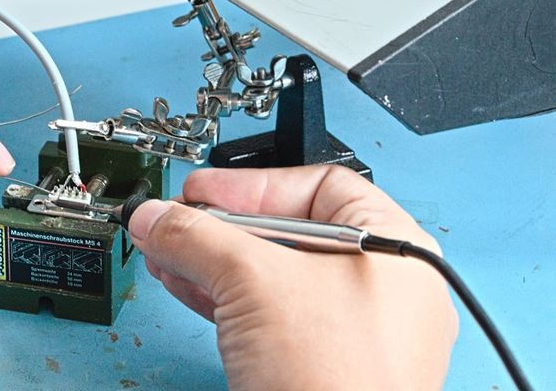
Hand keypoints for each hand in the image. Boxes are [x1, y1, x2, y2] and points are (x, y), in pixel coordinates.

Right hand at [129, 166, 457, 390]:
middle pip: (289, 230)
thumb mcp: (253, 281)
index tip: (201, 191)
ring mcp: (358, 335)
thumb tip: (159, 216)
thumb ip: (198, 237)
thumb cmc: (339, 382)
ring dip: (212, 261)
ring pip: (273, 277)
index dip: (252, 184)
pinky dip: (226, 300)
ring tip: (168, 254)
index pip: (319, 184)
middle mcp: (384, 288)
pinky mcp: (325, 370)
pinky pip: (271, 318)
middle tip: (177, 223)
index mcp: (396, 248)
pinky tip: (186, 286)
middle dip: (220, 227)